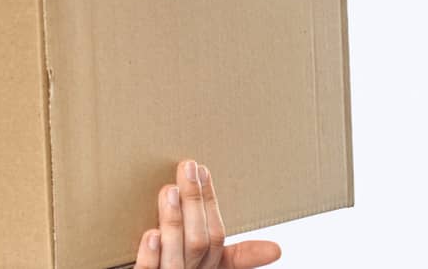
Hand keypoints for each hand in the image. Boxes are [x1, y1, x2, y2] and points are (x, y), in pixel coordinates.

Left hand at [133, 159, 281, 268]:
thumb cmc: (183, 268)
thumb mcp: (211, 266)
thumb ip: (239, 257)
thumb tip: (277, 250)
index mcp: (208, 268)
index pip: (215, 237)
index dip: (210, 203)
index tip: (204, 170)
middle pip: (198, 242)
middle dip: (195, 204)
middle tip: (188, 168)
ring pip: (176, 255)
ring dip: (174, 222)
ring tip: (170, 190)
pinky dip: (151, 255)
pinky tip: (150, 234)